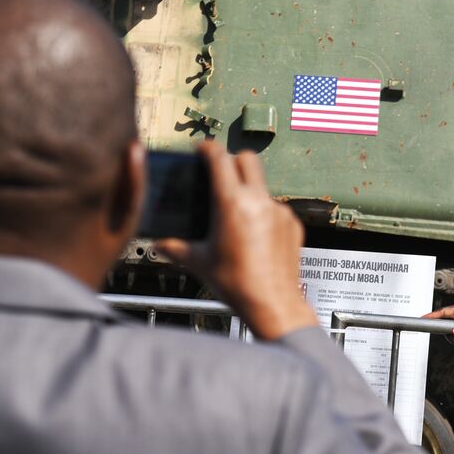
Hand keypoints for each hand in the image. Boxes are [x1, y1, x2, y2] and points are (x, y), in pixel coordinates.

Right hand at [155, 142, 317, 340]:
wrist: (273, 305)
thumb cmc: (238, 285)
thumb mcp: (199, 263)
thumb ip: (176, 249)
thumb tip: (160, 245)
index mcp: (232, 205)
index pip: (220, 159)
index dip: (209, 149)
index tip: (202, 149)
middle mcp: (259, 202)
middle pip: (247, 159)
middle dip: (232, 160)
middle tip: (220, 172)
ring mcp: (279, 212)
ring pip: (262, 185)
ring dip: (249, 189)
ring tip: (235, 213)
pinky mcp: (293, 224)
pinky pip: (276, 207)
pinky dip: (264, 213)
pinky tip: (255, 235)